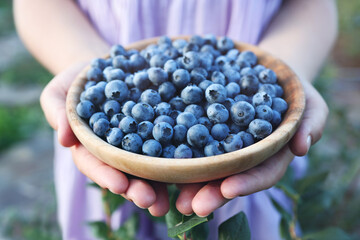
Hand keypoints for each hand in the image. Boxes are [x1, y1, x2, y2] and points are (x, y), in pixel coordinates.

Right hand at [40, 62, 168, 216]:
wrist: (105, 68)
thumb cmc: (77, 82)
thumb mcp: (59, 92)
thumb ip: (57, 112)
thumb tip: (64, 140)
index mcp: (89, 147)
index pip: (95, 165)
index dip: (106, 175)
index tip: (119, 185)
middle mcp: (114, 151)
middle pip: (124, 173)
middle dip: (136, 188)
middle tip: (149, 200)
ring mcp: (137, 143)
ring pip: (147, 166)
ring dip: (158, 184)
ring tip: (169, 199)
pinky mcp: (155, 131)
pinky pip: (167, 143)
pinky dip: (176, 156)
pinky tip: (188, 167)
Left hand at [176, 81, 327, 216]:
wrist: (269, 74)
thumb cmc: (295, 92)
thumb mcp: (310, 104)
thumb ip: (311, 124)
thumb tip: (302, 146)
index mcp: (271, 155)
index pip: (261, 173)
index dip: (246, 183)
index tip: (228, 189)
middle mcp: (245, 155)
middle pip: (228, 177)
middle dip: (210, 192)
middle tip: (189, 206)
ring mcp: (225, 143)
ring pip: (207, 164)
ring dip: (189, 179)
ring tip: (170, 191)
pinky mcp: (208, 128)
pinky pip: (192, 139)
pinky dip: (178, 149)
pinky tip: (160, 156)